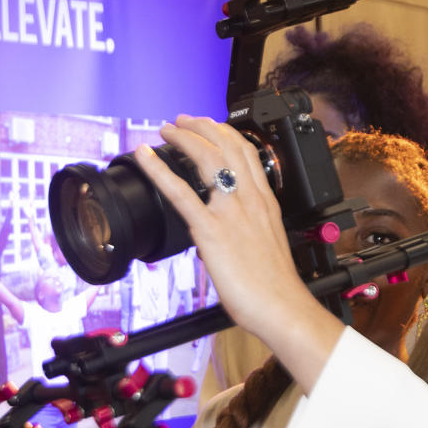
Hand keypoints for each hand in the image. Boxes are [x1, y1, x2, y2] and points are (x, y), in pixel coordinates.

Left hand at [134, 116, 342, 390]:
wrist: (282, 307)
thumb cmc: (277, 286)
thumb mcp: (269, 244)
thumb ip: (251, 229)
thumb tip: (233, 228)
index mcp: (265, 203)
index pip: (247, 153)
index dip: (225, 134)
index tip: (210, 127)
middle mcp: (250, 200)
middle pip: (227, 146)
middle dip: (201, 126)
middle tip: (181, 121)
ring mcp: (231, 212)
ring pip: (208, 158)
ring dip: (183, 138)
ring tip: (166, 130)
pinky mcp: (211, 230)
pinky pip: (181, 193)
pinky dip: (159, 170)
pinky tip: (145, 158)